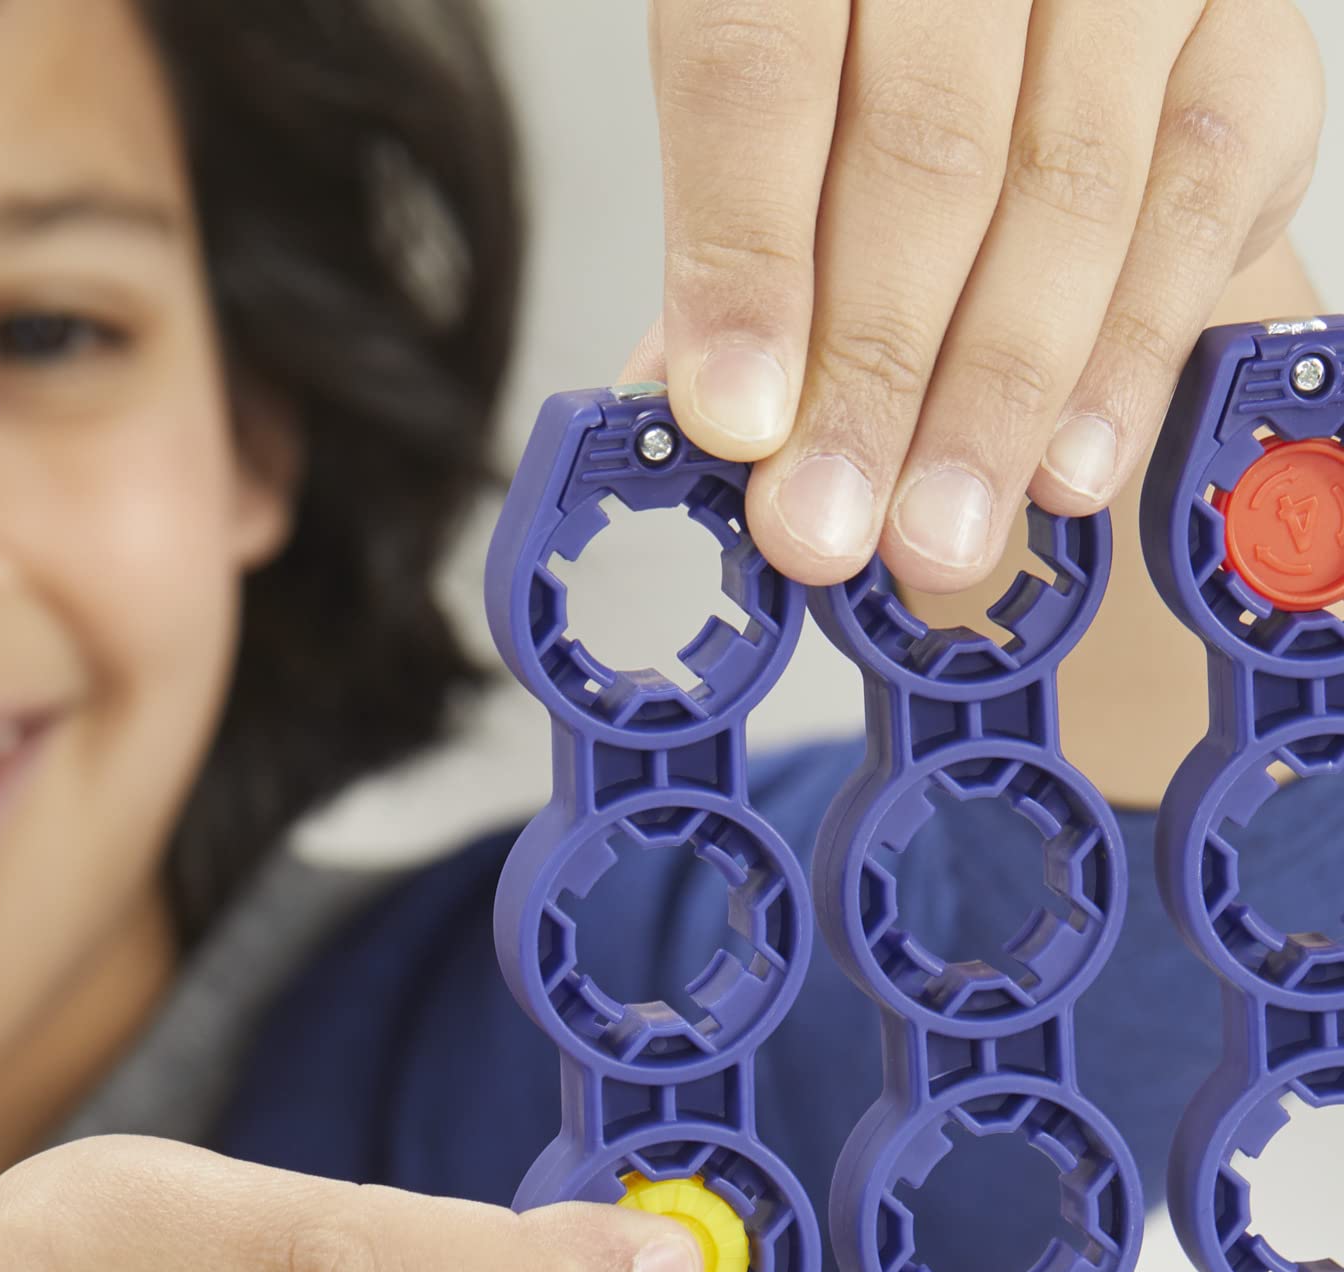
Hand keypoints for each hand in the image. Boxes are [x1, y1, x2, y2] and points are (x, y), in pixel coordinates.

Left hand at [627, 0, 1325, 590]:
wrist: (1039, 6)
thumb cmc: (875, 67)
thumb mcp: (773, 113)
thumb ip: (741, 241)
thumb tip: (706, 420)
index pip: (758, 72)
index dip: (746, 261)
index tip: (736, 423)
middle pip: (923, 152)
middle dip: (871, 373)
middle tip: (825, 526)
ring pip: (1065, 189)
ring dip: (993, 397)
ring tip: (935, 534)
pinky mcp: (1251, 29)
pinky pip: (1194, 204)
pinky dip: (1125, 359)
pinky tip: (1062, 469)